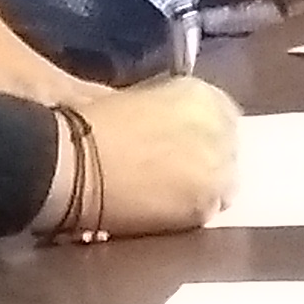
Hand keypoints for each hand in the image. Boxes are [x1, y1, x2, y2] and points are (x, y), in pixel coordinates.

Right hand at [60, 74, 239, 235]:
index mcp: (201, 94)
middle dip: (209, 157)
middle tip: (180, 169)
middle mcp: (218, 127)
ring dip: (205, 184)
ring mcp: (217, 168)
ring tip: (173, 190)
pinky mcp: (206, 205)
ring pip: (224, 180)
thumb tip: (177, 131)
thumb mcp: (138, 102)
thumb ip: (171, 112)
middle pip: (228, 147)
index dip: (205, 131)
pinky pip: (211, 208)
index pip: (223, 114)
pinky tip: (170, 207)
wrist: (75, 166)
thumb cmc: (93, 127)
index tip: (189, 142)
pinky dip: (195, 208)